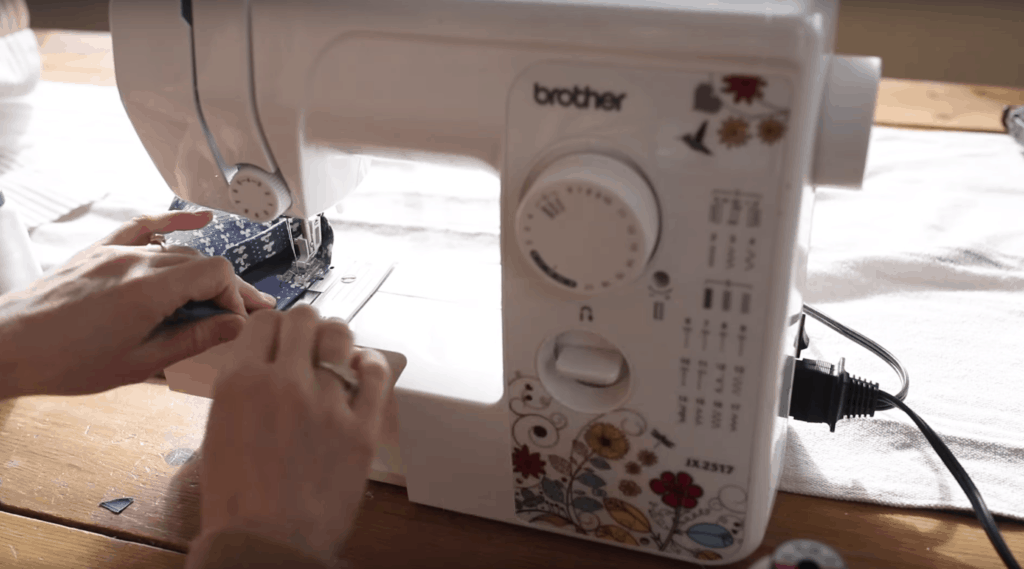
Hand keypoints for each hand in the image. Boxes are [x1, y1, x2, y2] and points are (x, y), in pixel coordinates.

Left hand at [0, 211, 277, 398]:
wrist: (9, 346)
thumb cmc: (67, 362)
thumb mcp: (140, 363)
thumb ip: (193, 339)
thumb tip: (233, 326)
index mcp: (149, 290)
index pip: (217, 274)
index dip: (234, 298)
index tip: (232, 322)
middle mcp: (136, 261)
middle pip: (202, 262)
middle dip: (225, 289)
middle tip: (239, 315)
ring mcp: (116, 251)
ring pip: (178, 251)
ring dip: (202, 271)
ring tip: (218, 296)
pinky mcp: (99, 250)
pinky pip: (144, 226)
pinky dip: (174, 222)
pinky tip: (201, 219)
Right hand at [198, 305, 392, 563]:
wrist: (266, 544)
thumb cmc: (236, 500)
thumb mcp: (218, 432)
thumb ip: (241, 390)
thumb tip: (265, 364)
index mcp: (240, 383)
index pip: (264, 321)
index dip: (274, 328)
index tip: (280, 340)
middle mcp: (284, 384)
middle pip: (305, 318)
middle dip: (306, 328)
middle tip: (308, 347)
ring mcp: (327, 404)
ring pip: (341, 337)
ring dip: (338, 341)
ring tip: (336, 357)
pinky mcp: (362, 427)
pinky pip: (376, 373)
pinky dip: (371, 364)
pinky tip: (363, 369)